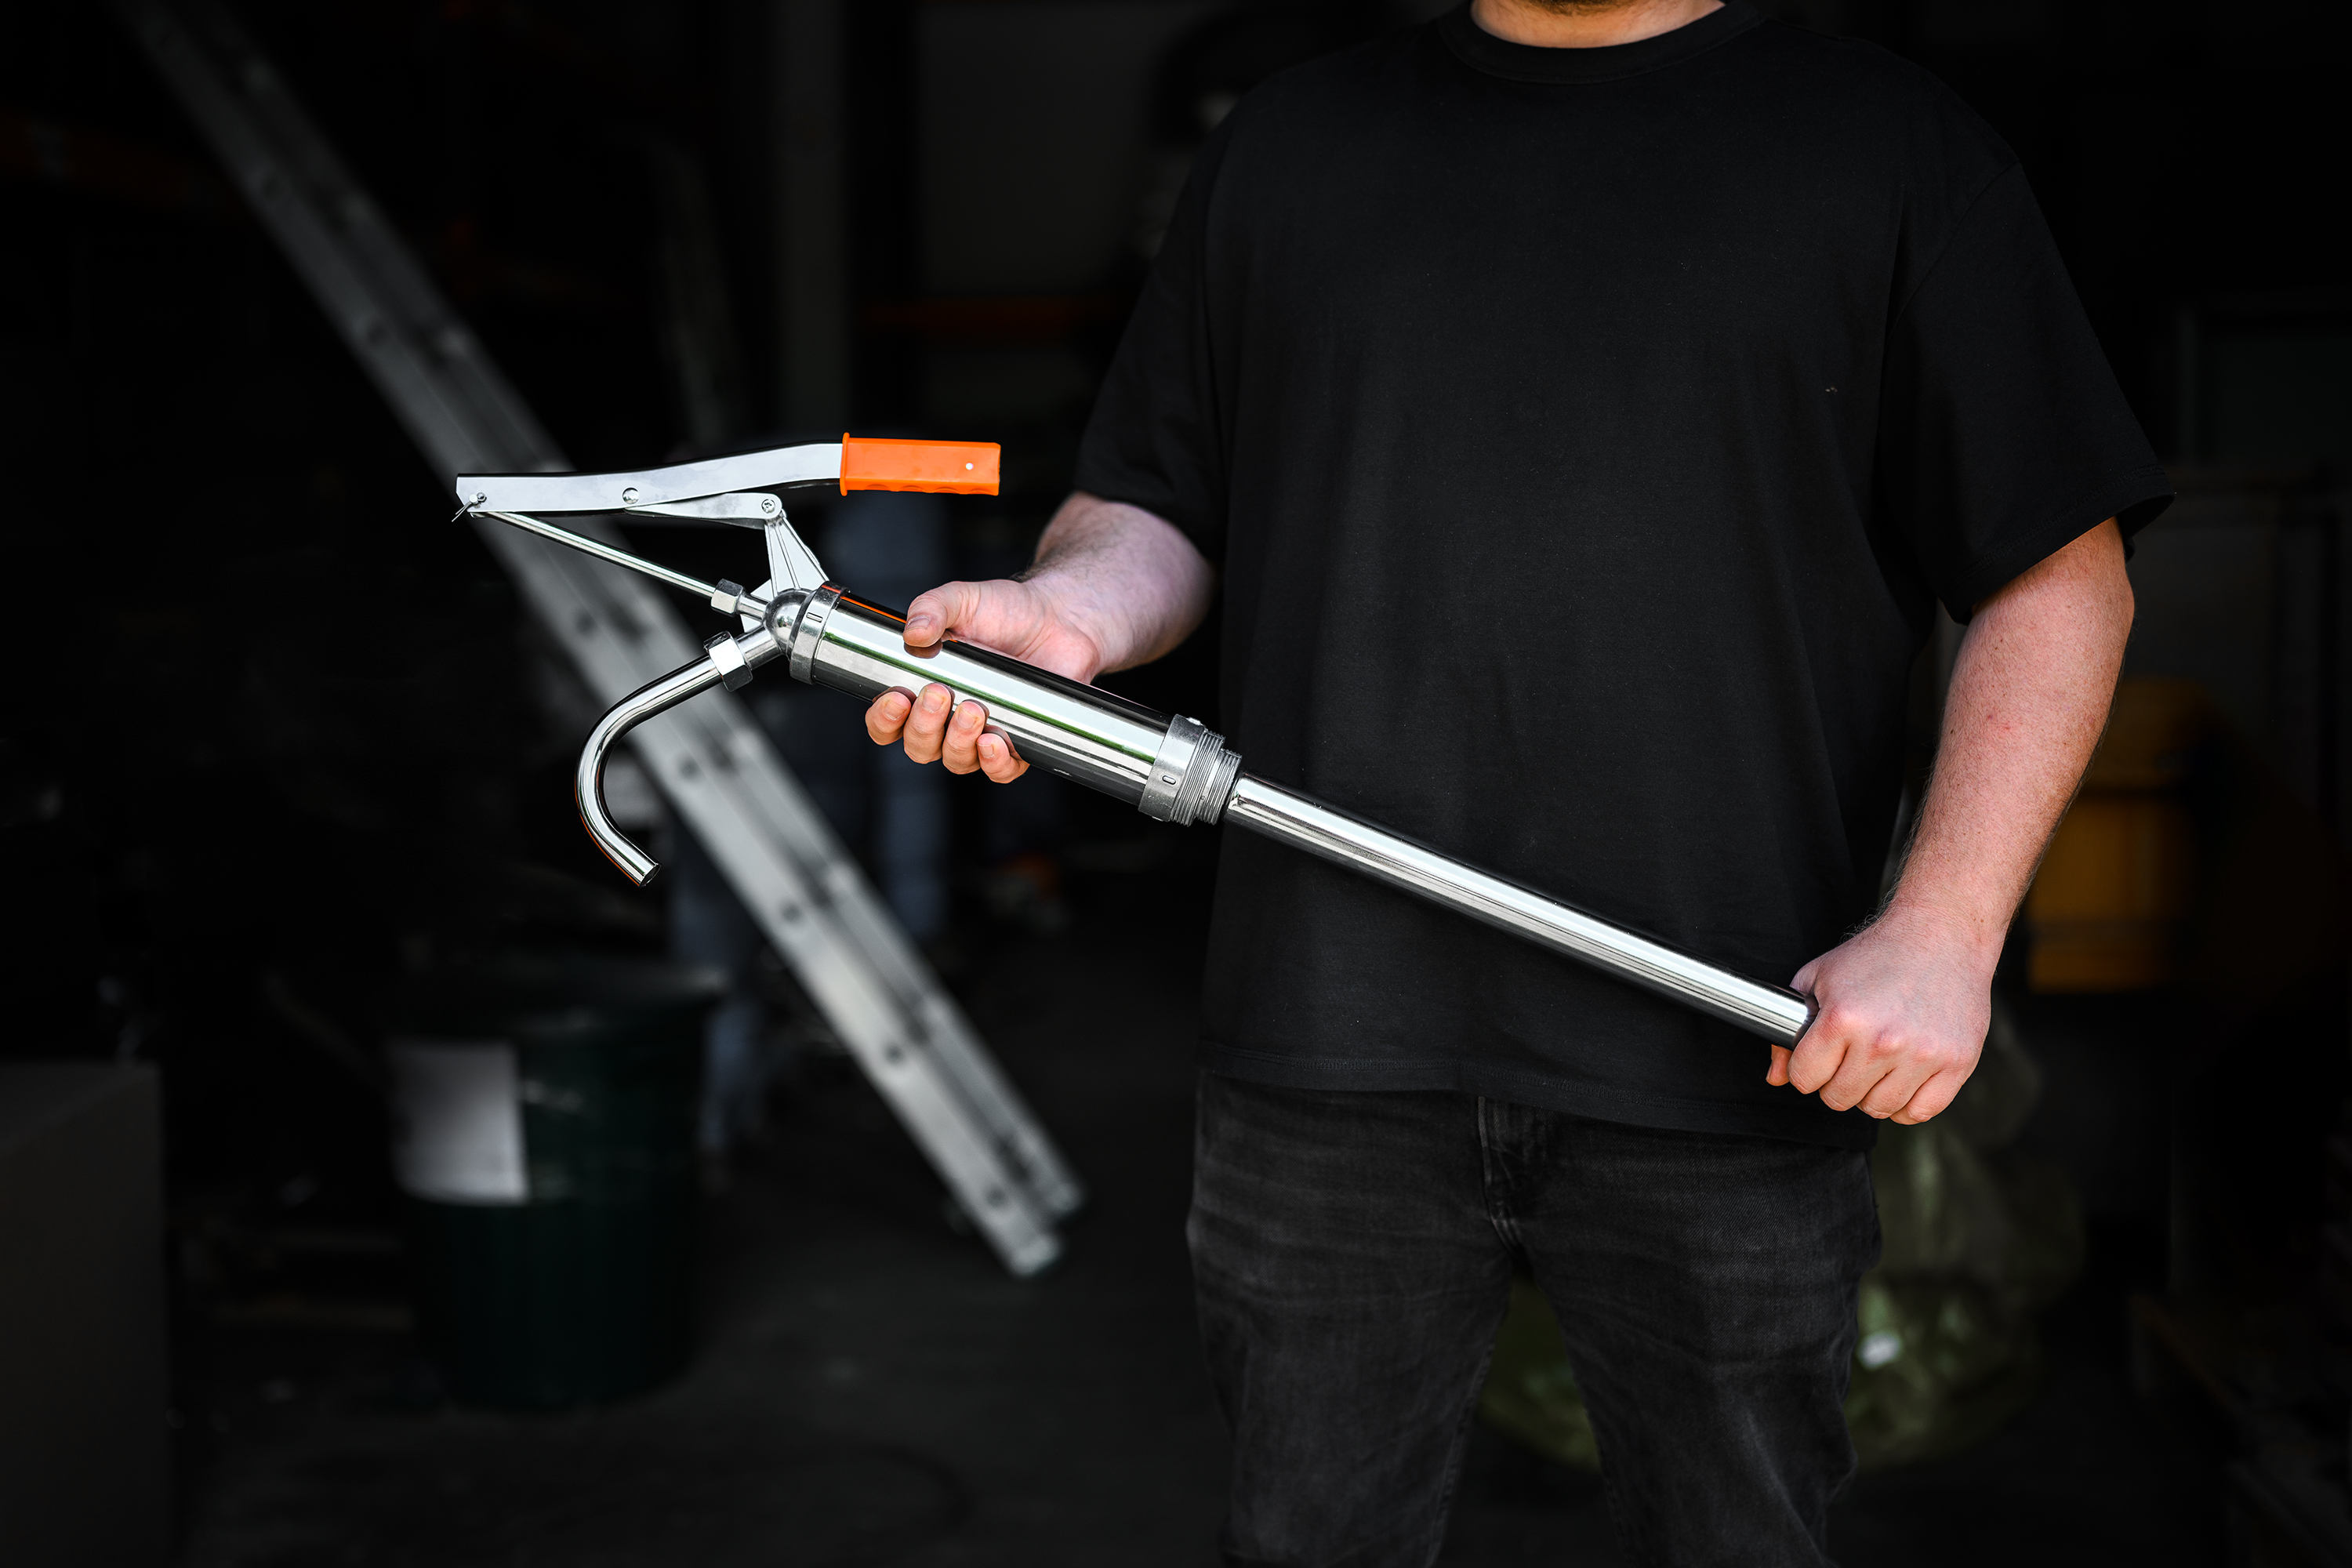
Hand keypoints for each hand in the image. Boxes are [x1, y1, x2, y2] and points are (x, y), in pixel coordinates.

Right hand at [863, 578, 1104, 785]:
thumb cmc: (1005, 611)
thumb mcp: (962, 599)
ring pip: (956, 761)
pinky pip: (1001, 771)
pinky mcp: (1018, 742)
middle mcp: (948, 719)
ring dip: (957, 741)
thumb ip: (932, 608)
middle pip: (919, 747)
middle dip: (923, 726)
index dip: (884, 720)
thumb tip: (912, 633)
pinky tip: (994, 740)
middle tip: (940, 692)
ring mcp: (982, 733)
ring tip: (973, 708)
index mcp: (923, 689)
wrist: (1059, 616)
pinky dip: (994, 763)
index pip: (888, 723)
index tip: (897, 698)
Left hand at [1767, 906, 1992, 1123]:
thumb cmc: (1876, 955)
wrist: (1941, 935)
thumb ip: (1787, 1028)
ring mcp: (1923, 1055)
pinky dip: (1906, 1104)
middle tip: (1847, 1057)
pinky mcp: (1957, 1063)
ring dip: (1870, 1092)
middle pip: (1839, 1099)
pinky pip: (1919, 1112)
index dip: (1805, 1069)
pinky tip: (1901, 1077)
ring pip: (1878, 1109)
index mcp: (1843, 1018)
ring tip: (1875, 1063)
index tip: (1816, 1058)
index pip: (1804, 1078)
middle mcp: (1882, 1041)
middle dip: (1835, 1081)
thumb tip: (1775, 1077)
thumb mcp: (1818, 977)